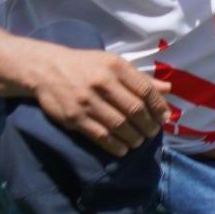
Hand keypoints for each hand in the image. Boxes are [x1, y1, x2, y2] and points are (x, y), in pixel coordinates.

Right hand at [32, 48, 168, 156]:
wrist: (46, 69)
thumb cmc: (86, 65)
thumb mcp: (114, 64)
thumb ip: (140, 78)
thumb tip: (168, 89)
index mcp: (116, 67)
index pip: (145, 90)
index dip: (159, 107)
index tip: (165, 118)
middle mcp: (103, 83)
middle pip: (134, 110)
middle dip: (149, 125)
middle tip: (153, 133)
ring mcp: (88, 102)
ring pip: (119, 125)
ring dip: (134, 137)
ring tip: (140, 141)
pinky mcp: (74, 118)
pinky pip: (100, 135)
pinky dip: (115, 145)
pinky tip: (123, 149)